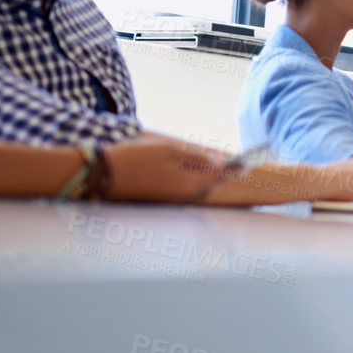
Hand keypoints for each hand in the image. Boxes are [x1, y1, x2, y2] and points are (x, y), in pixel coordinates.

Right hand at [102, 135, 229, 202]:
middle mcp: (183, 197)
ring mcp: (172, 201)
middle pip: (212, 187)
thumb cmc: (135, 157)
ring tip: (221, 169)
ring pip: (199, 191)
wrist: (102, 174)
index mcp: (188, 184)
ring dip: (210, 181)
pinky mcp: (162, 201)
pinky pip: (186, 194)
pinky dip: (195, 185)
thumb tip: (221, 163)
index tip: (249, 164)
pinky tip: (194, 175)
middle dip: (225, 176)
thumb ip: (197, 158)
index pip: (221, 177)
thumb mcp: (168, 151)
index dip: (237, 169)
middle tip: (240, 166)